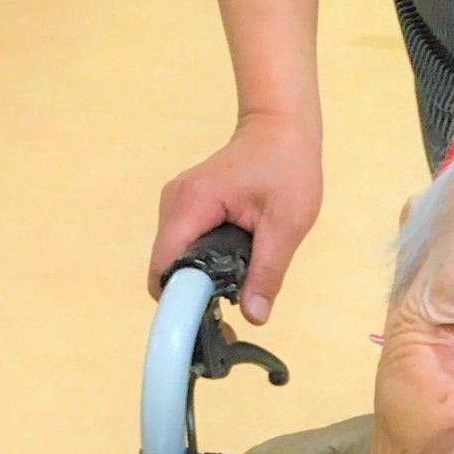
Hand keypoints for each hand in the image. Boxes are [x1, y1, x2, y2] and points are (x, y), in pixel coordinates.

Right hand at [147, 111, 322, 322]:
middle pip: (166, 267)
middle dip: (191, 299)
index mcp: (193, 204)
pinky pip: (184, 249)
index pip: (165, 265)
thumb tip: (254, 316)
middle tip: (227, 321)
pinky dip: (201, 268)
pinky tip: (229, 275)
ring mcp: (176, 205)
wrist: (280, 128)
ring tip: (233, 297)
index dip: (179, 302)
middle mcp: (174, 204)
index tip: (206, 325)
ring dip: (198, 285)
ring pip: (174, 260)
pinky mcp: (185, 210)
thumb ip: (267, 273)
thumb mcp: (285, 226)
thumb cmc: (287, 168)